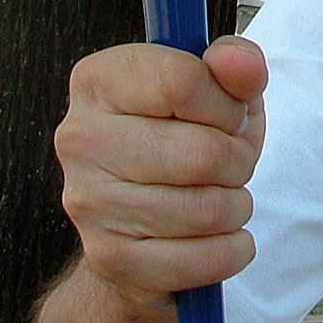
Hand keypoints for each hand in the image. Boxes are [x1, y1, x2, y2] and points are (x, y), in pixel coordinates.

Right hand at [54, 37, 266, 309]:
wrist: (144, 226)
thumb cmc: (187, 140)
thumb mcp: (219, 91)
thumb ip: (237, 63)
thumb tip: (242, 63)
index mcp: (98, 79)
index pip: (182, 83)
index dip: (227, 104)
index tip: (230, 116)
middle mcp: (80, 137)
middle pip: (201, 153)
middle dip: (238, 161)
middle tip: (232, 163)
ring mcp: (89, 202)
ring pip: (206, 210)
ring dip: (236, 206)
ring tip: (222, 196)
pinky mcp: (109, 258)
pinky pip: (203, 260)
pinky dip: (231, 250)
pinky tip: (219, 236)